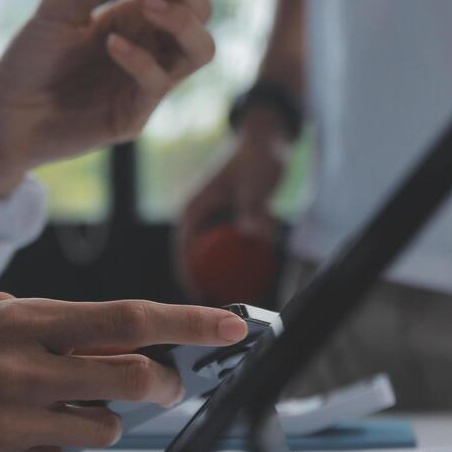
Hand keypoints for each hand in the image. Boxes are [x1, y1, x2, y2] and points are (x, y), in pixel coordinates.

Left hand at [0, 0, 214, 196]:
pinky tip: (111, 44)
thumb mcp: (60, 9)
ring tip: (144, 1)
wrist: (3, 116)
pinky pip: (158, 83)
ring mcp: (148, 81)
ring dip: (179, 18)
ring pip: (200, 48)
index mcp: (136, 15)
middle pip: (200, 9)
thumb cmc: (29, 60)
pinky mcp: (135, 114)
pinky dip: (140, 59)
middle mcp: (151, 45)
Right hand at [0, 294, 246, 451]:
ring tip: (49, 408)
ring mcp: (12, 422)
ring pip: (103, 429)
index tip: (233, 329)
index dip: (189, 324)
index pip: (128, 319)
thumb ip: (48, 324)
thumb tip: (115, 340)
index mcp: (22, 321)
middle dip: (164, 387)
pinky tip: (12, 438)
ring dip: (96, 420)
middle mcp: (24, 369)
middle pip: (135, 382)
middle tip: (163, 388)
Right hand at [175, 106, 292, 296]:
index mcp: (193, 211)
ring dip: (220, 279)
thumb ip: (254, 212)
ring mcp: (210, 222)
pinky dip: (233, 266)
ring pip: (210, 259)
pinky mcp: (225, 224)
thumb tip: (254, 236)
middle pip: (194, 263)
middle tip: (219, 314)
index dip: (189, 282)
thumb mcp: (255, 186)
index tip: (199, 305)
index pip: (183, 255)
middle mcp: (197, 219)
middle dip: (206, 287)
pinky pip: (225, 252)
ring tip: (233, 303)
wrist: (268, 137)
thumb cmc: (257, 157)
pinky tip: (247, 281)